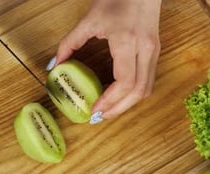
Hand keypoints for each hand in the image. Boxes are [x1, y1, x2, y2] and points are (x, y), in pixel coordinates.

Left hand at [52, 0, 161, 123]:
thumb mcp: (89, 20)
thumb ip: (69, 44)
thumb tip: (54, 66)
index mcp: (127, 41)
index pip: (124, 82)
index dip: (110, 101)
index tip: (94, 110)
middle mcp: (145, 49)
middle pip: (138, 92)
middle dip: (118, 109)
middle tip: (99, 117)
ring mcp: (154, 51)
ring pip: (146, 89)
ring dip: (127, 104)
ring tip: (108, 110)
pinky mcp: (155, 52)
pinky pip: (148, 80)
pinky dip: (133, 94)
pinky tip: (117, 96)